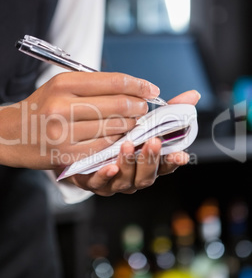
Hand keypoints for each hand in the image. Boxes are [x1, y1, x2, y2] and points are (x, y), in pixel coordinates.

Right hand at [0, 72, 159, 167]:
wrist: (11, 133)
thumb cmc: (42, 107)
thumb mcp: (60, 86)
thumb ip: (93, 86)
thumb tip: (132, 89)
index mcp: (64, 83)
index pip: (114, 82)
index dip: (138, 85)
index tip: (151, 89)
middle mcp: (62, 106)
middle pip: (118, 105)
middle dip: (138, 107)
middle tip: (143, 108)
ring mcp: (64, 133)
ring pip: (114, 128)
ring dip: (130, 126)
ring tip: (132, 123)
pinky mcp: (66, 155)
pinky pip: (104, 147)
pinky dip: (116, 142)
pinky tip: (118, 138)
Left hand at [69, 90, 200, 195]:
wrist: (83, 149)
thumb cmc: (119, 136)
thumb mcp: (144, 122)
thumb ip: (169, 112)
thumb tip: (193, 95)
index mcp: (147, 163)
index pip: (165, 165)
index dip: (173, 161)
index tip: (181, 155)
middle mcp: (133, 176)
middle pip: (147, 176)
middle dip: (151, 159)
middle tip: (153, 142)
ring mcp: (114, 181)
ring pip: (125, 180)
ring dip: (128, 163)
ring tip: (127, 145)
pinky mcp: (94, 181)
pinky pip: (99, 182)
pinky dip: (105, 175)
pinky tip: (108, 165)